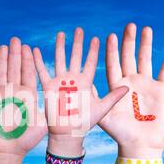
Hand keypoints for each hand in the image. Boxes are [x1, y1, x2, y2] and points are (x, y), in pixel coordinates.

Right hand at [0, 37, 46, 156]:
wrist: (7, 150)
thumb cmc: (26, 139)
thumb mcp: (43, 123)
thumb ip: (52, 111)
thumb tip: (69, 102)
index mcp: (27, 95)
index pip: (28, 73)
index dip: (28, 60)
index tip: (29, 46)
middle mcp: (13, 93)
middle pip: (14, 69)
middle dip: (15, 54)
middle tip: (16, 39)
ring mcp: (0, 96)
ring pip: (1, 74)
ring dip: (3, 60)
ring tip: (4, 46)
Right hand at [33, 28, 128, 146]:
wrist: (67, 133)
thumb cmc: (85, 123)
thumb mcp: (102, 108)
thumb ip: (113, 97)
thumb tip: (129, 87)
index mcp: (85, 82)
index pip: (90, 62)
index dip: (93, 51)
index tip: (96, 38)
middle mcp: (72, 79)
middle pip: (75, 57)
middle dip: (77, 43)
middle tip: (79, 29)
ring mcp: (60, 82)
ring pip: (59, 60)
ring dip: (59, 47)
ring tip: (60, 33)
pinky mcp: (48, 87)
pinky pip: (42, 72)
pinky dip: (37, 61)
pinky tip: (34, 50)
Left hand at [98, 23, 163, 156]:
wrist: (140, 145)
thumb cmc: (120, 133)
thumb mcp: (103, 115)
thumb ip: (96, 99)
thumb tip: (83, 84)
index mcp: (116, 87)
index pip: (113, 64)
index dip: (111, 50)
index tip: (109, 36)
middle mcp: (131, 82)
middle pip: (129, 57)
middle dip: (129, 42)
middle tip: (129, 25)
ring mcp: (147, 85)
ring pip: (147, 60)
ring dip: (147, 45)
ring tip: (146, 29)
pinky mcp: (161, 90)